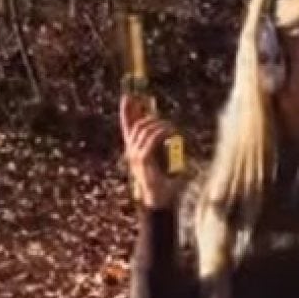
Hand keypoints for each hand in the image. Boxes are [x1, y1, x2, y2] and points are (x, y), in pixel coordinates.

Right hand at [119, 94, 183, 208]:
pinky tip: (171, 132)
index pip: (127, 127)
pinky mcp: (143, 160)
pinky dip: (162, 133)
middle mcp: (132, 152)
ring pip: (144, 130)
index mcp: (135, 151)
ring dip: (159, 124)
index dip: (127, 111)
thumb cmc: (165, 183)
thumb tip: (171, 132)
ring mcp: (135, 156)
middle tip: (155, 109)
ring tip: (170, 127)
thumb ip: (165, 147)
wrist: (160, 200)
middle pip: (135, 125)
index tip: (127, 97)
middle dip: (142, 112)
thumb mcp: (165, 160)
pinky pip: (151, 140)